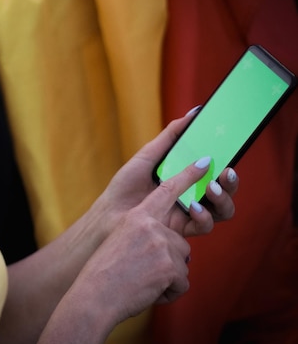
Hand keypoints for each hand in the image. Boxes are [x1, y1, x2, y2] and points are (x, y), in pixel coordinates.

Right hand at [69, 151, 219, 325]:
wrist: (96, 295)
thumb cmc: (104, 272)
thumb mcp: (121, 241)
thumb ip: (145, 234)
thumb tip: (173, 244)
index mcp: (137, 216)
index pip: (167, 190)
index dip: (187, 176)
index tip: (204, 162)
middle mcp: (151, 226)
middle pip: (178, 242)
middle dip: (168, 261)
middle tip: (143, 269)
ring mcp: (162, 245)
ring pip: (181, 264)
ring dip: (166, 279)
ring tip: (141, 282)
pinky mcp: (171, 266)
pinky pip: (181, 283)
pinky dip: (168, 293)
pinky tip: (148, 292)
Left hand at [91, 111, 238, 238]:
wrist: (108, 214)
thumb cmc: (125, 185)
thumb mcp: (149, 156)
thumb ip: (171, 136)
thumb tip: (195, 112)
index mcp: (186, 179)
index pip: (216, 171)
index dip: (228, 162)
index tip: (234, 148)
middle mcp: (192, 196)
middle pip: (225, 191)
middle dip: (231, 182)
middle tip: (227, 171)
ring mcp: (188, 214)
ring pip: (222, 211)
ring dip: (224, 198)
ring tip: (211, 186)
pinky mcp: (181, 231)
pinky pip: (204, 227)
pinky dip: (204, 216)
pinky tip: (194, 206)